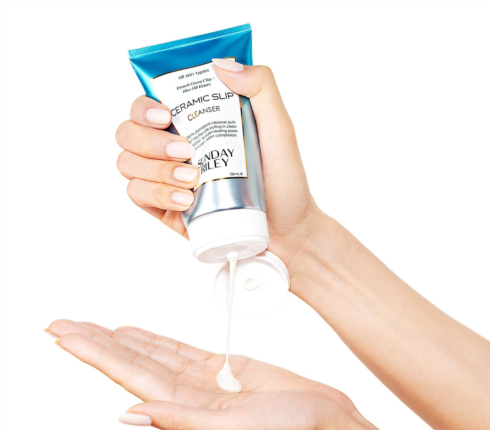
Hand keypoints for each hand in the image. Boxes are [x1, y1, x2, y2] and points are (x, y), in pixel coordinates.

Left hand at [46, 319, 354, 429]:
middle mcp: (187, 393)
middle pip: (130, 361)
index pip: (128, 375)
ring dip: (118, 339)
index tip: (64, 335)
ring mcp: (202, 379)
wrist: (325, 420)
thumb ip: (181, 420)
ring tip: (90, 326)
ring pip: (150, 352)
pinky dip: (153, 339)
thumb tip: (129, 415)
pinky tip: (134, 333)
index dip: (94, 354)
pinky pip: (177, 349)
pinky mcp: (221, 367)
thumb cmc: (289, 429)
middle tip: (61, 323)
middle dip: (94, 342)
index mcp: (185, 408)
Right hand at [115, 62, 321, 270]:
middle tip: (184, 150)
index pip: (149, 104)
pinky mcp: (166, 208)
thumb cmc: (284, 181)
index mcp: (196, 124)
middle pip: (128, 132)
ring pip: (127, 163)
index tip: (166, 115)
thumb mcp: (280, 129)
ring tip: (192, 179)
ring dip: (154, 169)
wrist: (287, 230)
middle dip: (148, 140)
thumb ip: (261, 88)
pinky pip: (138, 195)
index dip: (144, 106)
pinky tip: (186, 200)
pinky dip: (156, 194)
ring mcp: (167, 179)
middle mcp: (175, 148)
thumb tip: (223, 65)